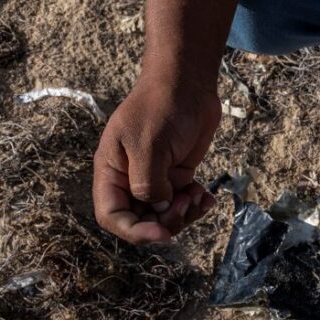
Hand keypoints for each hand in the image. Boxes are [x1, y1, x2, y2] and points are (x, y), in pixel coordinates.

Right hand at [92, 75, 221, 242]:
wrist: (188, 85)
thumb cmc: (161, 108)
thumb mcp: (148, 146)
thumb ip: (148, 183)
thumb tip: (158, 210)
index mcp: (111, 172)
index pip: (112, 216)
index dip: (134, 232)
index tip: (162, 234)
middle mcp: (130, 179)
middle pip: (142, 221)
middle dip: (166, 222)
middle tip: (185, 205)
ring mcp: (155, 179)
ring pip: (166, 216)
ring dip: (185, 215)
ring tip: (199, 196)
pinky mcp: (177, 176)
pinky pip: (184, 204)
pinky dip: (196, 206)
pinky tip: (208, 196)